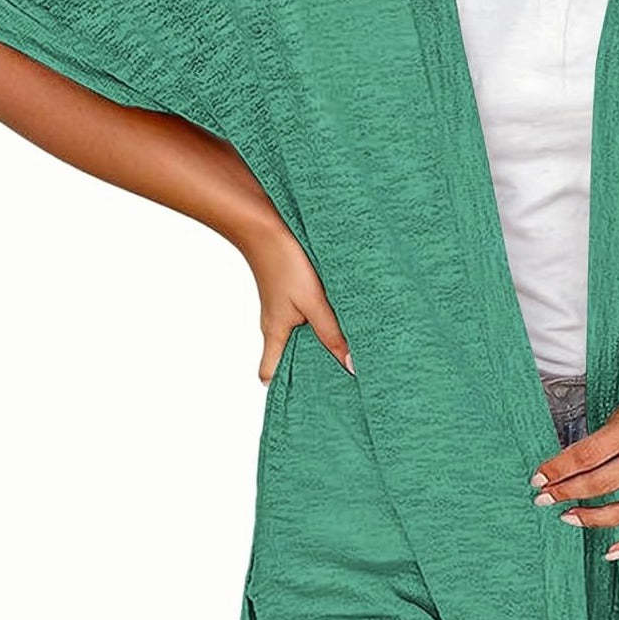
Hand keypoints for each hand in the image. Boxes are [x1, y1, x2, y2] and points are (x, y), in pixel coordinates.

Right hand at [237, 206, 352, 385]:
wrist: (267, 221)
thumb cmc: (284, 262)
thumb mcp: (314, 302)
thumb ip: (333, 334)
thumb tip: (351, 367)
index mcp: (275, 334)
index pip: (269, 373)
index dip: (283, 388)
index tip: (309, 398)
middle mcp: (276, 324)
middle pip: (289, 358)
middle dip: (311, 368)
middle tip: (340, 378)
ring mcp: (282, 308)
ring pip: (301, 335)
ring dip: (320, 342)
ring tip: (349, 351)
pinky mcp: (291, 291)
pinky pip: (307, 315)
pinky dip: (322, 321)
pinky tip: (344, 318)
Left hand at [529, 361, 618, 559]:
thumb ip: (608, 437)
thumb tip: (573, 465)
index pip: (586, 454)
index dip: (557, 469)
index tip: (538, 478)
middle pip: (600, 484)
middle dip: (566, 493)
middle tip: (544, 498)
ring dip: (592, 518)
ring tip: (570, 517)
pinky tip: (613, 550)